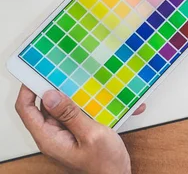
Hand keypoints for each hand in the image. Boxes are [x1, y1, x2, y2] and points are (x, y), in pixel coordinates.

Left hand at [15, 85, 145, 173]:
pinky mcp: (79, 133)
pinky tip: (112, 102)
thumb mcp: (91, 135)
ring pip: (65, 108)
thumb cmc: (105, 164)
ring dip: (81, 96)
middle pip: (46, 105)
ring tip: (95, 84)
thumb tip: (50, 95)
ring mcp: (67, 134)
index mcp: (50, 138)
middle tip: (69, 72)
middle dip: (58, 87)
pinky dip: (95, 106)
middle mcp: (54, 135)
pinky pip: (81, 114)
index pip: (26, 109)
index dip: (28, 89)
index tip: (39, 72)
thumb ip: (70, 115)